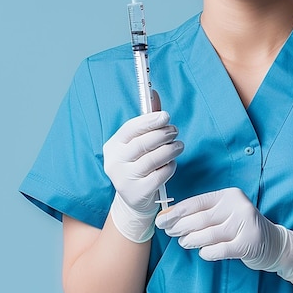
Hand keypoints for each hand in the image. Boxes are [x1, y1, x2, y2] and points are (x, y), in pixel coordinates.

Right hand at [103, 110, 182, 241]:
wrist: (133, 199)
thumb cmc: (138, 163)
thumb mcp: (138, 142)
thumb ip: (147, 120)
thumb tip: (154, 93)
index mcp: (113, 146)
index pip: (130, 129)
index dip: (149, 121)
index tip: (166, 116)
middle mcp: (115, 163)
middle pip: (143, 144)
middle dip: (163, 134)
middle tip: (175, 131)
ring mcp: (124, 180)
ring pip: (153, 159)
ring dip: (170, 149)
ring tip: (179, 145)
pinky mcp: (137, 193)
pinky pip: (159, 175)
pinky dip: (169, 167)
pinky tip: (172, 163)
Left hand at [155, 187, 292, 284]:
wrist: (272, 243)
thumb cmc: (240, 228)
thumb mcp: (225, 213)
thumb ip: (203, 214)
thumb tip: (171, 218)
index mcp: (229, 195)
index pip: (197, 202)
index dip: (177, 211)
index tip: (161, 219)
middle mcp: (238, 206)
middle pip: (200, 218)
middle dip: (180, 226)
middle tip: (168, 232)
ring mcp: (245, 224)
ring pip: (208, 234)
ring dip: (191, 240)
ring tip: (184, 242)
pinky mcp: (249, 243)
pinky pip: (220, 250)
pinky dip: (208, 253)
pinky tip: (203, 253)